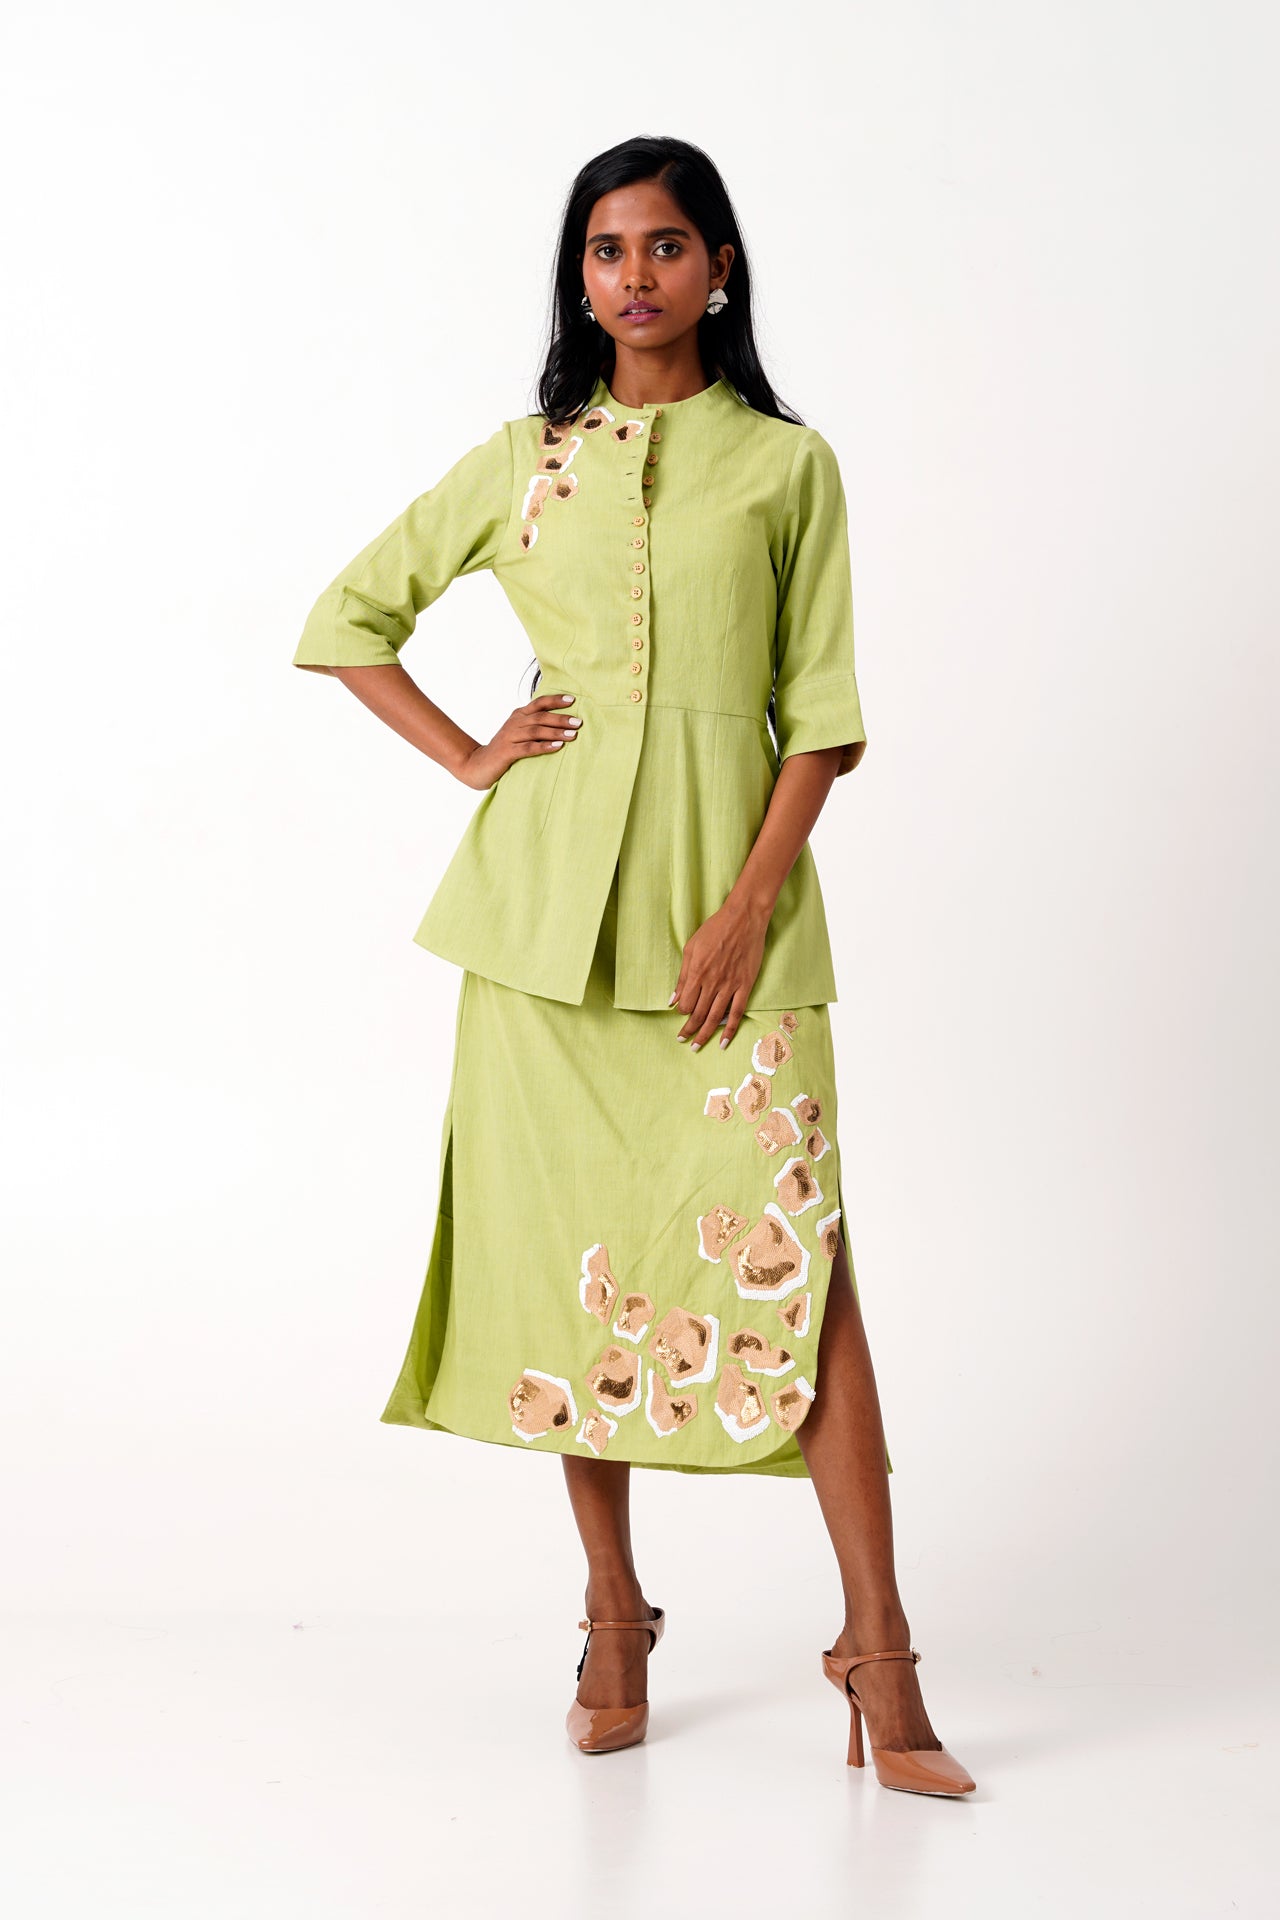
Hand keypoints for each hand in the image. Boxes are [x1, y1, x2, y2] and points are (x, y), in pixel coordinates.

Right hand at [454, 691, 581, 789]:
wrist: (477, 765)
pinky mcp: (507, 752)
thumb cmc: (504, 750)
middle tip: (579, 722)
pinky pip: (528, 748)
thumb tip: (564, 725)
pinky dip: (544, 747)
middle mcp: (514, 723)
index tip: (573, 700)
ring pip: (536, 731)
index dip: (555, 700)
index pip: (539, 703)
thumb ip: (535, 727)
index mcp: (518, 715)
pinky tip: (557, 747)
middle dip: (561, 718)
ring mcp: (509, 737)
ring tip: (573, 735)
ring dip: (556, 732)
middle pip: (540, 717)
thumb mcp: (519, 734)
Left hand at [670, 896, 769, 1051]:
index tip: (681, 1014)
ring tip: (697, 1046)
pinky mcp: (744, 986)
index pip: (686, 1003)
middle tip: (683, 1041)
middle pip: (698, 1014)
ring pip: (714, 1017)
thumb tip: (673, 999)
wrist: (743, 919)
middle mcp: (712, 983)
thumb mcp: (691, 947)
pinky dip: (729, 1029)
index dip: (682, 1011)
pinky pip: (736, 1012)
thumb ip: (683, 975)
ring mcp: (729, 986)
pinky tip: (723, 1042)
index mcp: (697, 973)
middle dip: (689, 1030)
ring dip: (704, 1034)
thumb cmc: (715, 929)